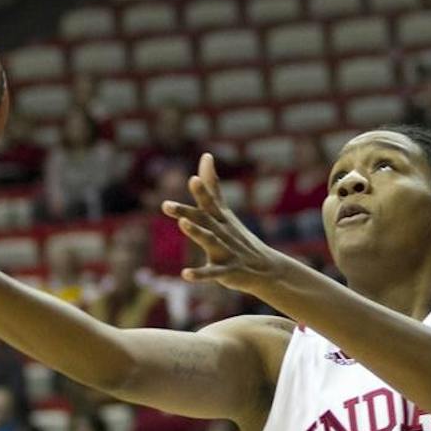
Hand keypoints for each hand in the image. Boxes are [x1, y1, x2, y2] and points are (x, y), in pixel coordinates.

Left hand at [161, 153, 283, 295]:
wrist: (264, 267)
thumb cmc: (237, 236)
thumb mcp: (223, 210)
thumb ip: (211, 185)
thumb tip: (206, 155)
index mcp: (219, 218)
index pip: (208, 201)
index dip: (201, 191)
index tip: (192, 179)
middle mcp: (221, 231)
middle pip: (202, 219)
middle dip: (185, 212)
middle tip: (166, 206)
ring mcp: (225, 251)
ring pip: (209, 240)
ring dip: (196, 233)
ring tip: (182, 225)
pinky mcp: (226, 271)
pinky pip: (212, 273)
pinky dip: (199, 274)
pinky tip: (185, 275)